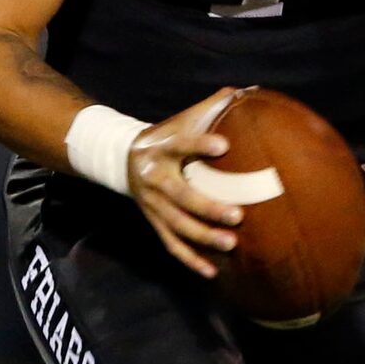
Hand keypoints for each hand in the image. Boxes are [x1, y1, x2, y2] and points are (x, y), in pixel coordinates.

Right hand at [126, 87, 247, 279]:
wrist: (122, 159)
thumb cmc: (164, 137)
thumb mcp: (179, 120)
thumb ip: (208, 108)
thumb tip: (242, 92)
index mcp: (161, 148)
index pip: (181, 144)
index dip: (200, 144)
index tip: (224, 145)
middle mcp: (154, 178)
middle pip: (181, 196)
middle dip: (208, 207)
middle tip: (238, 215)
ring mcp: (152, 204)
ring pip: (177, 225)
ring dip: (203, 237)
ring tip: (230, 244)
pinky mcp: (154, 222)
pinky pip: (171, 245)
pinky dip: (190, 260)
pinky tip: (211, 272)